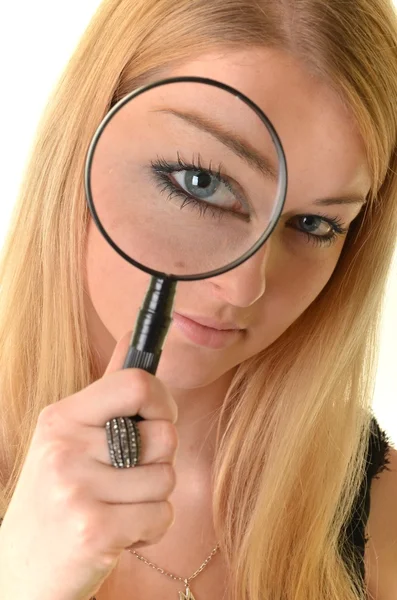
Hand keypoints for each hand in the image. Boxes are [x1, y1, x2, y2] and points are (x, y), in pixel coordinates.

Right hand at [0, 331, 177, 599]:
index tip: (158, 419)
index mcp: (62, 417)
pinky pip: (161, 516)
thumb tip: (131, 338)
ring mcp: (77, 489)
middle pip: (164, 434)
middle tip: (127, 478)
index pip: (136, 383)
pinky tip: (118, 534)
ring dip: (152, 500)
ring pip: (166, 479)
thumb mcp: (68, 440)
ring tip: (116, 509)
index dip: (163, 400)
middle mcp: (65, 448)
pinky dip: (150, 529)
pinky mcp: (93, 530)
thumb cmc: (56, 498)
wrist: (20, 571)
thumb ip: (106, 395)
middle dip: (160, 460)